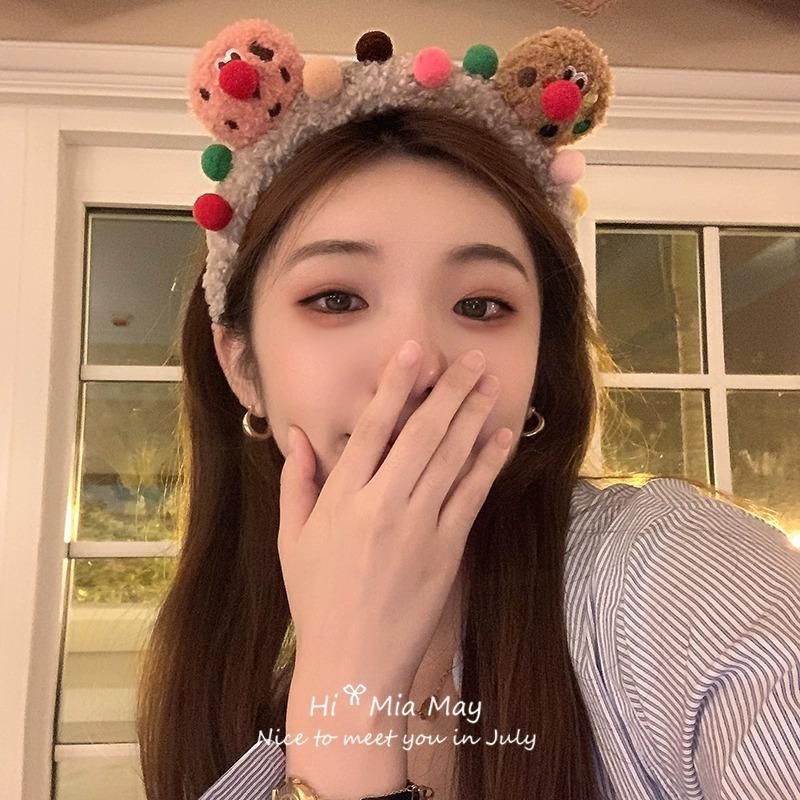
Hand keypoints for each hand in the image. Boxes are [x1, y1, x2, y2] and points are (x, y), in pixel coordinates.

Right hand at [277, 340, 511, 692]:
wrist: (353, 665)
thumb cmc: (317, 601)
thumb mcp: (291, 541)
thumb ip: (296, 483)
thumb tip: (298, 435)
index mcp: (341, 499)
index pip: (373, 428)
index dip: (397, 386)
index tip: (416, 353)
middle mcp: (382, 505)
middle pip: (421, 433)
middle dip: (448, 390)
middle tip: (469, 357)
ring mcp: (418, 527)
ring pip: (451, 457)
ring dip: (473, 415)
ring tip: (489, 381)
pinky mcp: (447, 551)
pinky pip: (471, 496)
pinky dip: (487, 463)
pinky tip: (501, 436)